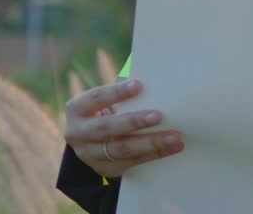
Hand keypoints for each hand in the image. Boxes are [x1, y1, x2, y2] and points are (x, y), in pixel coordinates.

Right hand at [63, 78, 184, 177]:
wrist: (92, 142)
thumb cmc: (107, 110)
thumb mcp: (107, 101)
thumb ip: (125, 94)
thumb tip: (155, 83)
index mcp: (77, 109)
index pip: (96, 98)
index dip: (116, 92)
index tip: (139, 85)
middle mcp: (77, 133)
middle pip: (106, 128)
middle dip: (133, 122)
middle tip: (159, 116)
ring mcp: (89, 155)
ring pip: (121, 150)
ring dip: (151, 143)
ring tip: (175, 136)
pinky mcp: (105, 169)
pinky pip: (133, 162)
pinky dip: (156, 154)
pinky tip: (174, 147)